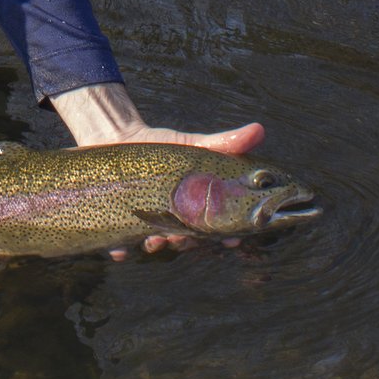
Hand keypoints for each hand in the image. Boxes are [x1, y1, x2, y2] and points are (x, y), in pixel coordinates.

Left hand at [50, 81, 264, 257]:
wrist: (118, 138)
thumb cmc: (161, 147)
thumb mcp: (192, 144)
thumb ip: (223, 143)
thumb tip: (259, 129)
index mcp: (196, 209)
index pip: (218, 229)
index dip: (228, 236)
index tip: (233, 240)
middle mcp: (174, 223)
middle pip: (187, 241)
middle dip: (188, 242)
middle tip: (184, 236)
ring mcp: (148, 226)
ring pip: (157, 245)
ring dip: (157, 246)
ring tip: (154, 240)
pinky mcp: (120, 224)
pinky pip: (121, 244)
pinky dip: (121, 249)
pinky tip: (120, 249)